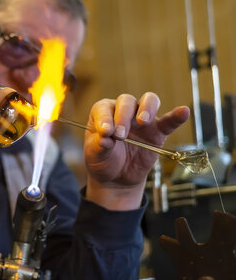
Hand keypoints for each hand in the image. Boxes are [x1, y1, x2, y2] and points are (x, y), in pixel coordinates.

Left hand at [83, 92, 189, 210]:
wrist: (116, 178)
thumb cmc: (102, 160)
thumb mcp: (95, 154)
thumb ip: (100, 144)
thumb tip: (105, 136)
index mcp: (103, 113)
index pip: (104, 108)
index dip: (104, 118)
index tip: (105, 132)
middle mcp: (122, 111)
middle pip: (126, 102)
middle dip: (123, 116)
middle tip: (120, 135)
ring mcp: (142, 120)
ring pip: (148, 101)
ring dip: (146, 109)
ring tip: (142, 121)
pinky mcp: (157, 132)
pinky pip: (169, 121)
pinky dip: (176, 116)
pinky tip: (183, 112)